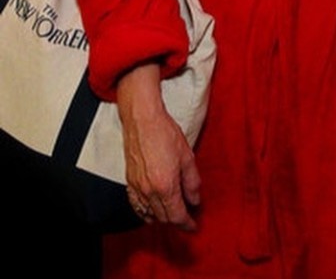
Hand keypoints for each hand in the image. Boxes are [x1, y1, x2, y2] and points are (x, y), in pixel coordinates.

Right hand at [117, 64, 200, 230]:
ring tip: (173, 214)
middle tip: (187, 219)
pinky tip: (151, 212)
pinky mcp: (129, 181)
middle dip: (176, 220)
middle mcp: (149, 191)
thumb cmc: (165, 134)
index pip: (177, 215)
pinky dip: (145, 213)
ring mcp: (137, 187)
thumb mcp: (187, 157)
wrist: (143, 120)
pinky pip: (136, 206)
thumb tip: (195, 200)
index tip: (193, 226)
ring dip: (162, 217)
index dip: (187, 224)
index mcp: (165, 186)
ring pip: (149, 214)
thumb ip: (192, 182)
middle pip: (163, 217)